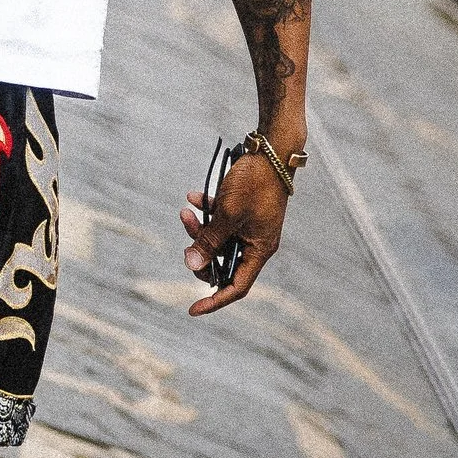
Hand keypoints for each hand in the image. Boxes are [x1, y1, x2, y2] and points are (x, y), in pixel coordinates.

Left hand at [180, 143, 290, 313]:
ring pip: (219, 238)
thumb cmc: (254, 182)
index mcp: (259, 250)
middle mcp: (257, 242)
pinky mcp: (245, 210)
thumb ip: (209, 240)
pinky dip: (207, 211)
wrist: (272, 148)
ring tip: (186, 211)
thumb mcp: (227, 213)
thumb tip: (192, 265)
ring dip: (200, 228)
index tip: (192, 309)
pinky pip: (222, 219)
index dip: (214, 300)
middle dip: (201, 251)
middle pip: (223, 261)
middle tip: (186, 237)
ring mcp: (251, 226)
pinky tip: (194, 196)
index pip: (236, 287)